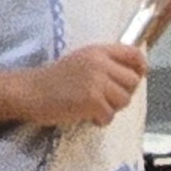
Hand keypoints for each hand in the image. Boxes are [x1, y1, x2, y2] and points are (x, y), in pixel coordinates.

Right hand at [27, 41, 146, 127]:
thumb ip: (105, 63)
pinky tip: (86, 115)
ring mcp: (96, 81)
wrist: (31, 91)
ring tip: (93, 106)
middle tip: (105, 98)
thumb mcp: (81, 61)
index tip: (136, 76)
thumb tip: (133, 75)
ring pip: (125, 100)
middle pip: (133, 81)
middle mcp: (100, 63)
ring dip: (112, 108)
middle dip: (123, 93)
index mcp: (97, 50)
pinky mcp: (92, 100)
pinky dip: (100, 120)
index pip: (133, 54)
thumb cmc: (54, 79)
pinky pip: (110, 115)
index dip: (140, 67)